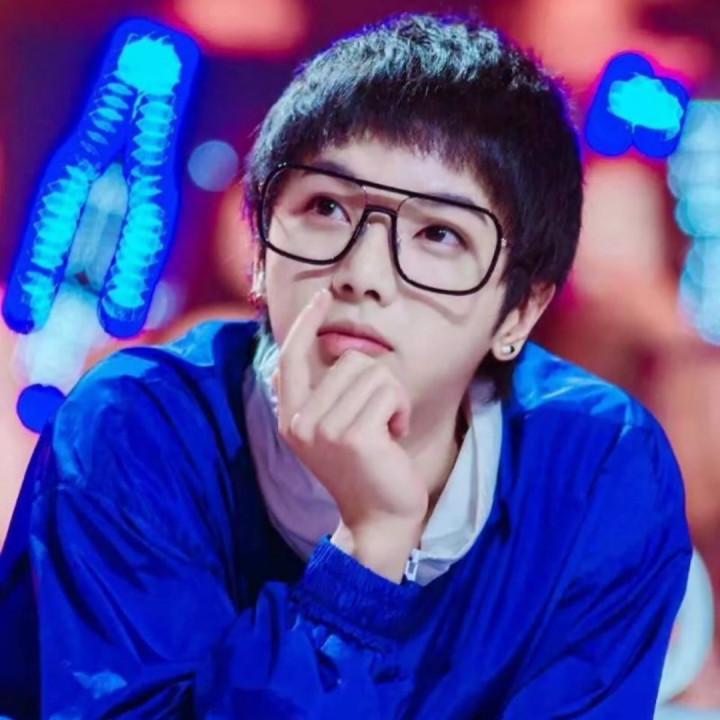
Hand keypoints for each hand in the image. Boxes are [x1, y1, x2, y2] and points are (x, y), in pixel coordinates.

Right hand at [272, 289, 428, 569]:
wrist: (381, 518)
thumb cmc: (365, 468)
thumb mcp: (330, 431)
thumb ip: (320, 393)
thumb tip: (314, 351)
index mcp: (291, 417)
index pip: (291, 356)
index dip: (305, 323)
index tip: (321, 297)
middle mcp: (300, 422)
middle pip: (349, 359)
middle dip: (377, 382)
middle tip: (377, 419)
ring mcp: (324, 429)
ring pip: (373, 372)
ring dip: (391, 398)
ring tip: (385, 429)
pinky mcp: (354, 436)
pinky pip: (389, 391)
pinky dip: (400, 410)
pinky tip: (394, 436)